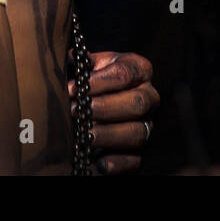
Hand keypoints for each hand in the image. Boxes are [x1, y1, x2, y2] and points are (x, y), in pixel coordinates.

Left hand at [68, 50, 159, 174]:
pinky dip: (117, 162)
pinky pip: (134, 160)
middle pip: (137, 103)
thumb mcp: (92, 67)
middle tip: (78, 110)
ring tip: (85, 134)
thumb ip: (84, 62)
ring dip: (108, 134)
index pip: (126, 73)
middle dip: (105, 107)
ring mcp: (147, 124)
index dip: (99, 81)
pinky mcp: (141, 151)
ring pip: (137, 132)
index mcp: (140, 71)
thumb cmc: (95, 82)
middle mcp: (149, 97)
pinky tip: (99, 162)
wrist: (101, 102)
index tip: (74, 88)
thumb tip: (70, 57)